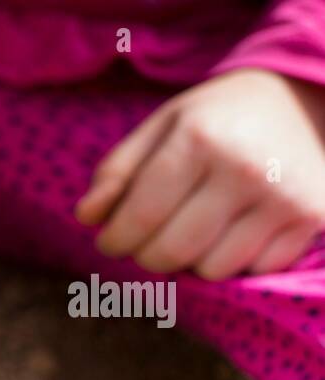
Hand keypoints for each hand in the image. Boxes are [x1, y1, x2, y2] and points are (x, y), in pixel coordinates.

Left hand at [76, 68, 324, 278]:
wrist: (301, 99)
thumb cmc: (215, 119)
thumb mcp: (161, 128)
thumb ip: (117, 171)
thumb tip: (87, 216)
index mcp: (200, 139)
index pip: (139, 217)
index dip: (115, 240)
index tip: (111, 240)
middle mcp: (245, 168)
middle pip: (171, 252)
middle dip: (147, 255)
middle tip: (147, 242)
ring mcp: (284, 196)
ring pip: (211, 269)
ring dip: (192, 261)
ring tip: (193, 230)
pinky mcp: (312, 217)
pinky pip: (255, 270)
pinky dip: (235, 261)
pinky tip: (234, 231)